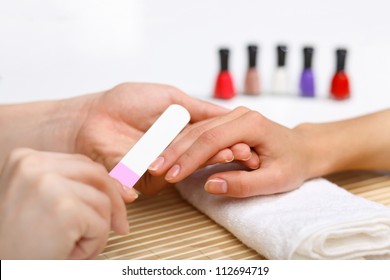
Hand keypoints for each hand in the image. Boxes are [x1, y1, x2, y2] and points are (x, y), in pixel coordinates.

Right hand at [0, 148, 136, 258]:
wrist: (3, 270)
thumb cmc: (18, 245)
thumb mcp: (42, 202)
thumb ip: (71, 186)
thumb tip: (120, 185)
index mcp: (25, 159)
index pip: (81, 163)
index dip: (103, 186)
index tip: (115, 203)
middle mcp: (33, 165)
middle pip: (96, 174)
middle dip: (114, 202)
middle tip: (119, 226)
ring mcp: (48, 184)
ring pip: (102, 201)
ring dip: (97, 230)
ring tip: (72, 247)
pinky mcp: (64, 209)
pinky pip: (101, 225)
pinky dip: (94, 245)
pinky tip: (69, 253)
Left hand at [71, 83, 228, 194]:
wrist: (93, 115)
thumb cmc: (127, 102)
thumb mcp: (170, 98)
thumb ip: (196, 108)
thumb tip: (226, 112)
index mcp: (181, 135)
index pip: (209, 141)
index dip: (227, 141)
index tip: (245, 141)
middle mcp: (173, 153)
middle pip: (201, 158)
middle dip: (222, 155)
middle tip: (241, 152)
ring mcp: (158, 167)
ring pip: (182, 170)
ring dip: (202, 165)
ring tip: (222, 157)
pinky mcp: (137, 178)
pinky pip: (149, 181)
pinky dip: (163, 178)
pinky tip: (181, 170)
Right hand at [148, 107, 309, 196]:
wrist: (303, 149)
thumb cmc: (293, 163)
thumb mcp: (275, 180)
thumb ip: (244, 184)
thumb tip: (211, 185)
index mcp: (252, 123)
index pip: (212, 139)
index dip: (190, 158)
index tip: (172, 175)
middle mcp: (240, 114)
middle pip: (199, 131)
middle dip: (175, 151)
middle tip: (154, 169)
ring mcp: (232, 116)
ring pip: (196, 129)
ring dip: (175, 147)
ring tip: (156, 163)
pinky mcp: (227, 122)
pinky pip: (201, 131)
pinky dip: (184, 144)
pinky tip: (170, 155)